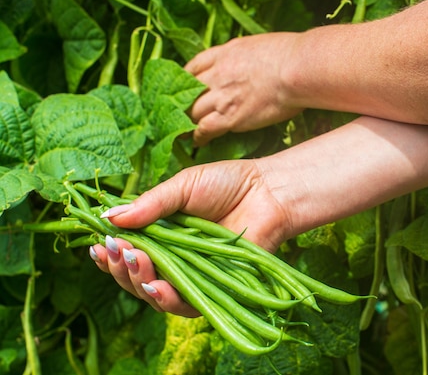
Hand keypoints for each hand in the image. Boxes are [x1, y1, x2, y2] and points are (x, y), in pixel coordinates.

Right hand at [89, 159, 292, 313]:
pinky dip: (166, 299)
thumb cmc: (227, 184)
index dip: (109, 252)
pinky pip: (184, 304)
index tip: (98, 244)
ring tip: (134, 263)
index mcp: (159, 233)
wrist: (268, 193)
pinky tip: (155, 287)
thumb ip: (150, 205)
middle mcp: (171, 258)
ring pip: (153, 293)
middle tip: (117, 251)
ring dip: (137, 282)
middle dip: (119, 267)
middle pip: (134, 275)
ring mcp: (190, 275)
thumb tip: (109, 218)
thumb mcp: (183, 186)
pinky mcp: (211, 290)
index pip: (126, 250)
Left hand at [186, 33, 303, 145]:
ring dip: (186, 122)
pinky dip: (199, 136)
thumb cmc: (289, 54)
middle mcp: (217, 74)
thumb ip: (243, 55)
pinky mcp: (230, 116)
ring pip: (192, 111)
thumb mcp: (257, 44)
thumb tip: (245, 63)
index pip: (193, 66)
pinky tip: (198, 142)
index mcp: (223, 53)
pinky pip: (205, 129)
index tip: (183, 88)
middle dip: (181, 103)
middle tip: (177, 113)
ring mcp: (221, 95)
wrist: (296, 68)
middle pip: (187, 91)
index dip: (185, 79)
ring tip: (183, 131)